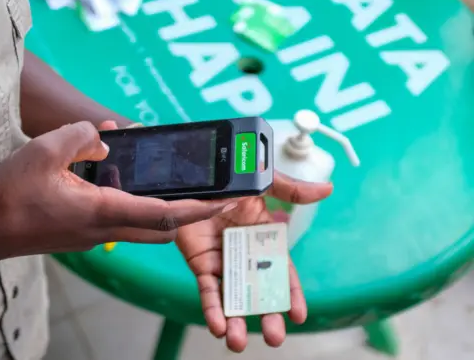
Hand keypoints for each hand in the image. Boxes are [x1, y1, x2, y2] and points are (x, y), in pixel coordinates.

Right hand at [0, 121, 233, 260]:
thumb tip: (105, 140)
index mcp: (103, 211)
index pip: (164, 214)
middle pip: (162, 227)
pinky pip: (119, 218)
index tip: (225, 200)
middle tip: (209, 193)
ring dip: (160, 204)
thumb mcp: (45, 150)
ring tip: (168, 176)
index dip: (199, 208)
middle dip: (189, 211)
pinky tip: (117, 174)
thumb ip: (82, 137)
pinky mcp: (82, 233)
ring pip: (141, 224)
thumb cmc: (10, 195)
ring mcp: (94, 235)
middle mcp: (105, 229)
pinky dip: (131, 200)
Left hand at [177, 175, 332, 351]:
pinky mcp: (201, 265)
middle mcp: (246, 256)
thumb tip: (327, 189)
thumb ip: (292, 191)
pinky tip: (217, 326)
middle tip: (274, 337)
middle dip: (267, 317)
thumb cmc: (228, 179)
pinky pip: (207, 291)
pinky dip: (212, 309)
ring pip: (232, 298)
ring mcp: (223, 262)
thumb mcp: (262, 184)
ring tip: (237, 342)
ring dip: (236, 322)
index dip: (291, 294)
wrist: (192, 177)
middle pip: (259, 293)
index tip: (299, 315)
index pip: (282, 273)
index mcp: (265, 240)